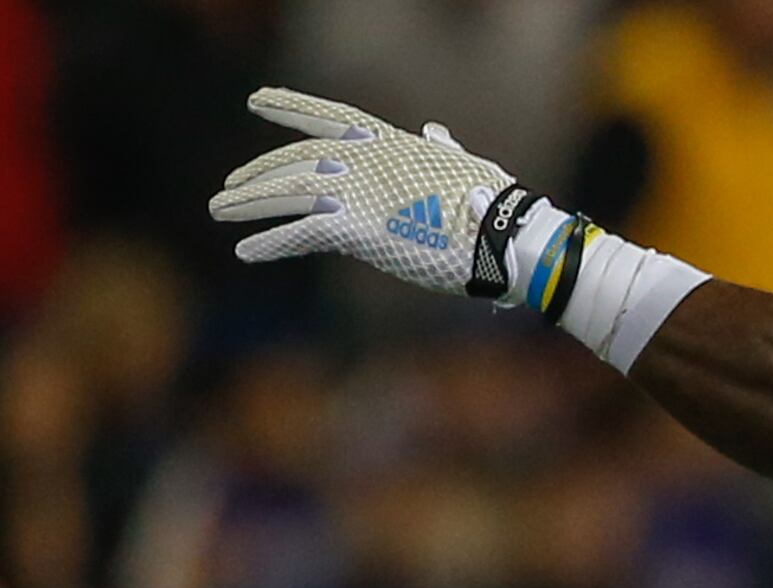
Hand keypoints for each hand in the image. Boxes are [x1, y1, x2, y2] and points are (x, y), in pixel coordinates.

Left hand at [208, 89, 561, 303]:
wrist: (502, 236)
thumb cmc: (495, 206)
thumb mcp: (465, 166)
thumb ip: (443, 150)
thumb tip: (437, 133)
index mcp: (387, 141)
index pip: (327, 116)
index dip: (289, 106)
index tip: (256, 100)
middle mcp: (361, 159)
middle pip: (294, 160)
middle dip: (259, 171)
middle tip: (231, 185)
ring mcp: (353, 192)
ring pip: (284, 193)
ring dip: (248, 202)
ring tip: (219, 211)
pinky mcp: (351, 229)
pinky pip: (298, 234)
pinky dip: (270, 243)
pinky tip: (245, 251)